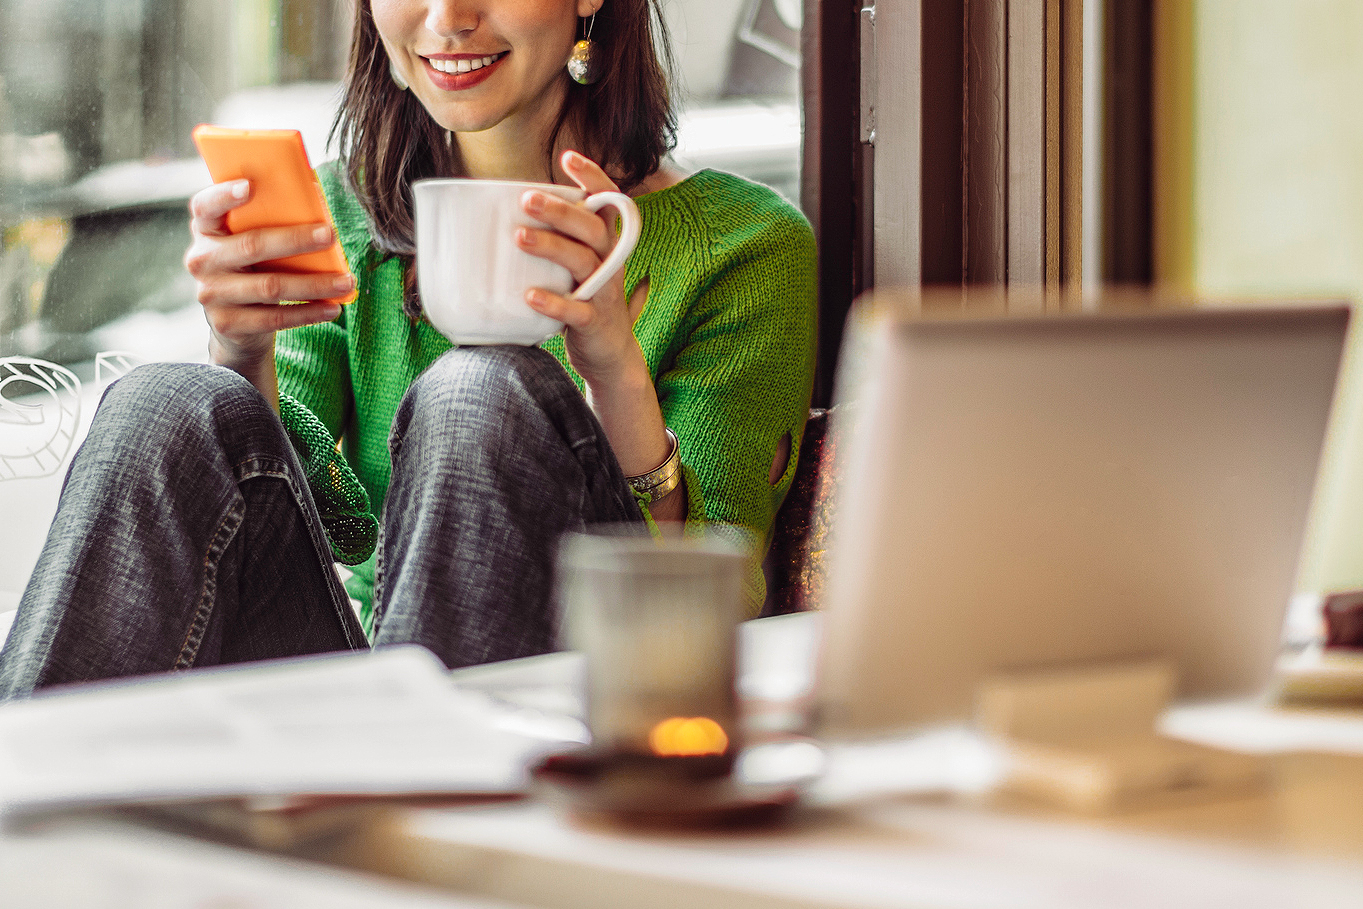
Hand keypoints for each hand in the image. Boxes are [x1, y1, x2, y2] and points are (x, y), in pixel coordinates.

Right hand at [184, 179, 354, 369]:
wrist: (235, 323)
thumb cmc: (253, 268)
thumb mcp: (252, 241)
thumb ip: (269, 219)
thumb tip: (313, 195)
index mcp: (206, 229)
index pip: (205, 206)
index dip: (224, 195)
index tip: (250, 186)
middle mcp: (202, 260)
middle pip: (252, 246)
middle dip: (296, 240)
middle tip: (331, 235)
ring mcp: (211, 294)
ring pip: (270, 286)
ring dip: (314, 284)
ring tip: (346, 281)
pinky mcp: (228, 323)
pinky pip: (275, 318)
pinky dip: (308, 313)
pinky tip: (332, 308)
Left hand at [517, 150, 645, 389]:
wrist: (610, 354)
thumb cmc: (584, 299)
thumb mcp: (578, 265)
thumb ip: (559, 239)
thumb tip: (504, 214)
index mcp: (606, 244)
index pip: (607, 202)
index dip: (592, 178)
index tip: (568, 157)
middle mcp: (610, 262)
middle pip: (593, 228)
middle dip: (561, 211)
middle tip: (526, 198)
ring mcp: (604, 292)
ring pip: (583, 262)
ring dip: (551, 247)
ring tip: (519, 237)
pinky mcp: (594, 322)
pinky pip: (577, 311)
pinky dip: (554, 302)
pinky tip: (530, 294)